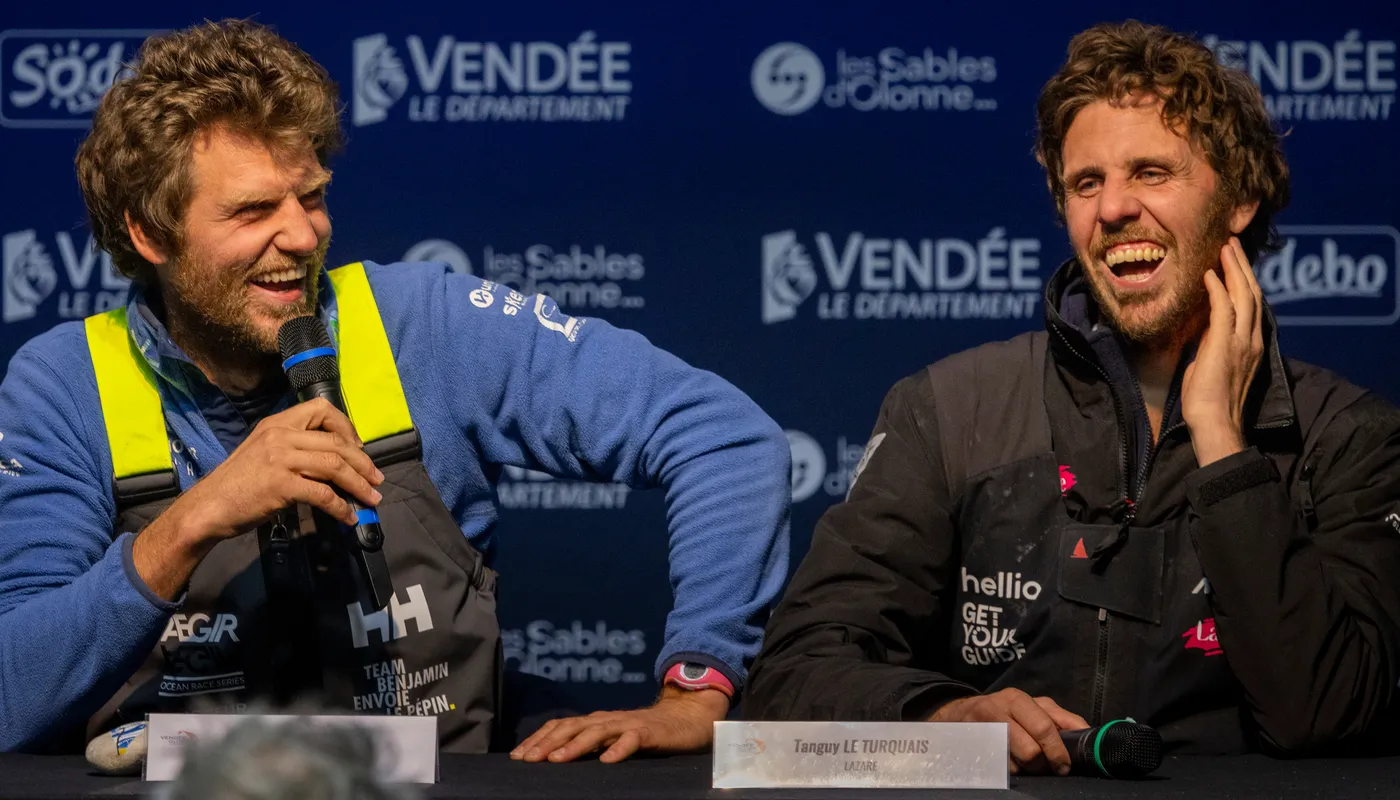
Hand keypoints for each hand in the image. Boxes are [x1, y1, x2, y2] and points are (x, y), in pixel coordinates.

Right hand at [172, 397, 383, 542]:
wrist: (208, 507)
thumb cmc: (237, 483)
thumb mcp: (264, 452)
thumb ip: (294, 448)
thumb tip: (334, 461)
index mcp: (277, 423)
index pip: (321, 409)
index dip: (347, 427)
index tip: (358, 448)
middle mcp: (280, 435)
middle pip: (336, 442)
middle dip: (362, 462)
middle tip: (377, 479)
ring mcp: (281, 459)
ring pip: (335, 466)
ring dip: (359, 484)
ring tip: (372, 498)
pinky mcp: (281, 484)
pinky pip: (323, 494)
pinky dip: (340, 507)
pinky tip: (348, 517)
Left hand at [510, 686, 728, 763]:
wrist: (685, 718)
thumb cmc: (645, 733)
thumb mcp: (612, 738)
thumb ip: (590, 745)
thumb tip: (556, 760)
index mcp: (596, 721)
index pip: (561, 726)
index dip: (538, 739)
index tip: (518, 756)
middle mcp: (607, 719)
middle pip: (572, 727)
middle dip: (547, 743)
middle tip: (527, 760)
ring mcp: (627, 724)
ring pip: (597, 731)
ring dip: (575, 745)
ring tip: (557, 759)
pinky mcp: (649, 732)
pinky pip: (632, 740)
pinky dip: (619, 749)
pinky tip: (607, 761)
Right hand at [930, 689, 1088, 775]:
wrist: (958, 713)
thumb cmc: (1004, 711)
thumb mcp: (1033, 707)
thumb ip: (1061, 718)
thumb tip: (1088, 731)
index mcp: (1018, 699)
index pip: (1045, 727)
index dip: (1058, 751)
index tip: (1064, 765)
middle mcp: (998, 710)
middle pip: (1031, 750)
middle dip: (1043, 764)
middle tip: (1048, 768)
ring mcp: (982, 728)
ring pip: (1015, 763)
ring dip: (1026, 768)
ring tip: (1026, 762)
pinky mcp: (972, 745)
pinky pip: (1000, 768)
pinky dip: (1009, 769)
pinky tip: (1009, 761)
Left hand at [1181, 236, 1263, 466]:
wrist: (1214, 423)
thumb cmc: (1208, 401)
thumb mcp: (1211, 364)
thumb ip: (1212, 344)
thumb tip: (1204, 328)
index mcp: (1251, 345)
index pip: (1251, 305)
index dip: (1243, 281)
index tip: (1233, 262)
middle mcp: (1252, 339)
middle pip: (1252, 293)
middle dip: (1242, 266)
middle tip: (1231, 244)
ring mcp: (1243, 341)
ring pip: (1244, 295)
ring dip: (1234, 269)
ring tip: (1225, 248)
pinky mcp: (1227, 345)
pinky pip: (1225, 310)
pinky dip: (1219, 289)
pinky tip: (1211, 274)